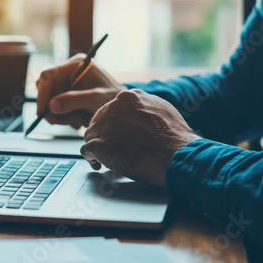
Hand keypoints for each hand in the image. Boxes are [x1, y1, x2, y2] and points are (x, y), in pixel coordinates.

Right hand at [36, 54, 126, 128]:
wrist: (120, 108)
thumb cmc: (113, 99)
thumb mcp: (96, 99)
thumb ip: (75, 101)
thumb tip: (51, 106)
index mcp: (76, 65)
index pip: (48, 75)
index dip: (42, 93)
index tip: (42, 111)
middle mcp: (68, 72)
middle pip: (44, 88)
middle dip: (50, 107)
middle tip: (60, 121)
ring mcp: (65, 84)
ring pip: (47, 100)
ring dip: (58, 115)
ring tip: (76, 121)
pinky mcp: (65, 96)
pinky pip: (53, 108)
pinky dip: (62, 118)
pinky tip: (76, 120)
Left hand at [81, 89, 199, 187]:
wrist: (177, 155)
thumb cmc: (175, 138)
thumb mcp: (162, 110)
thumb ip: (144, 109)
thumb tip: (138, 115)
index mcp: (128, 98)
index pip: (111, 109)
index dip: (113, 124)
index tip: (118, 135)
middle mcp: (113, 107)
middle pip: (97, 121)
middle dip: (103, 135)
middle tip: (111, 148)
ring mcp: (104, 126)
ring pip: (90, 135)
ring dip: (96, 147)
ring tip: (104, 159)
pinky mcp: (99, 144)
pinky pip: (86, 150)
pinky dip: (91, 158)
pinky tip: (98, 164)